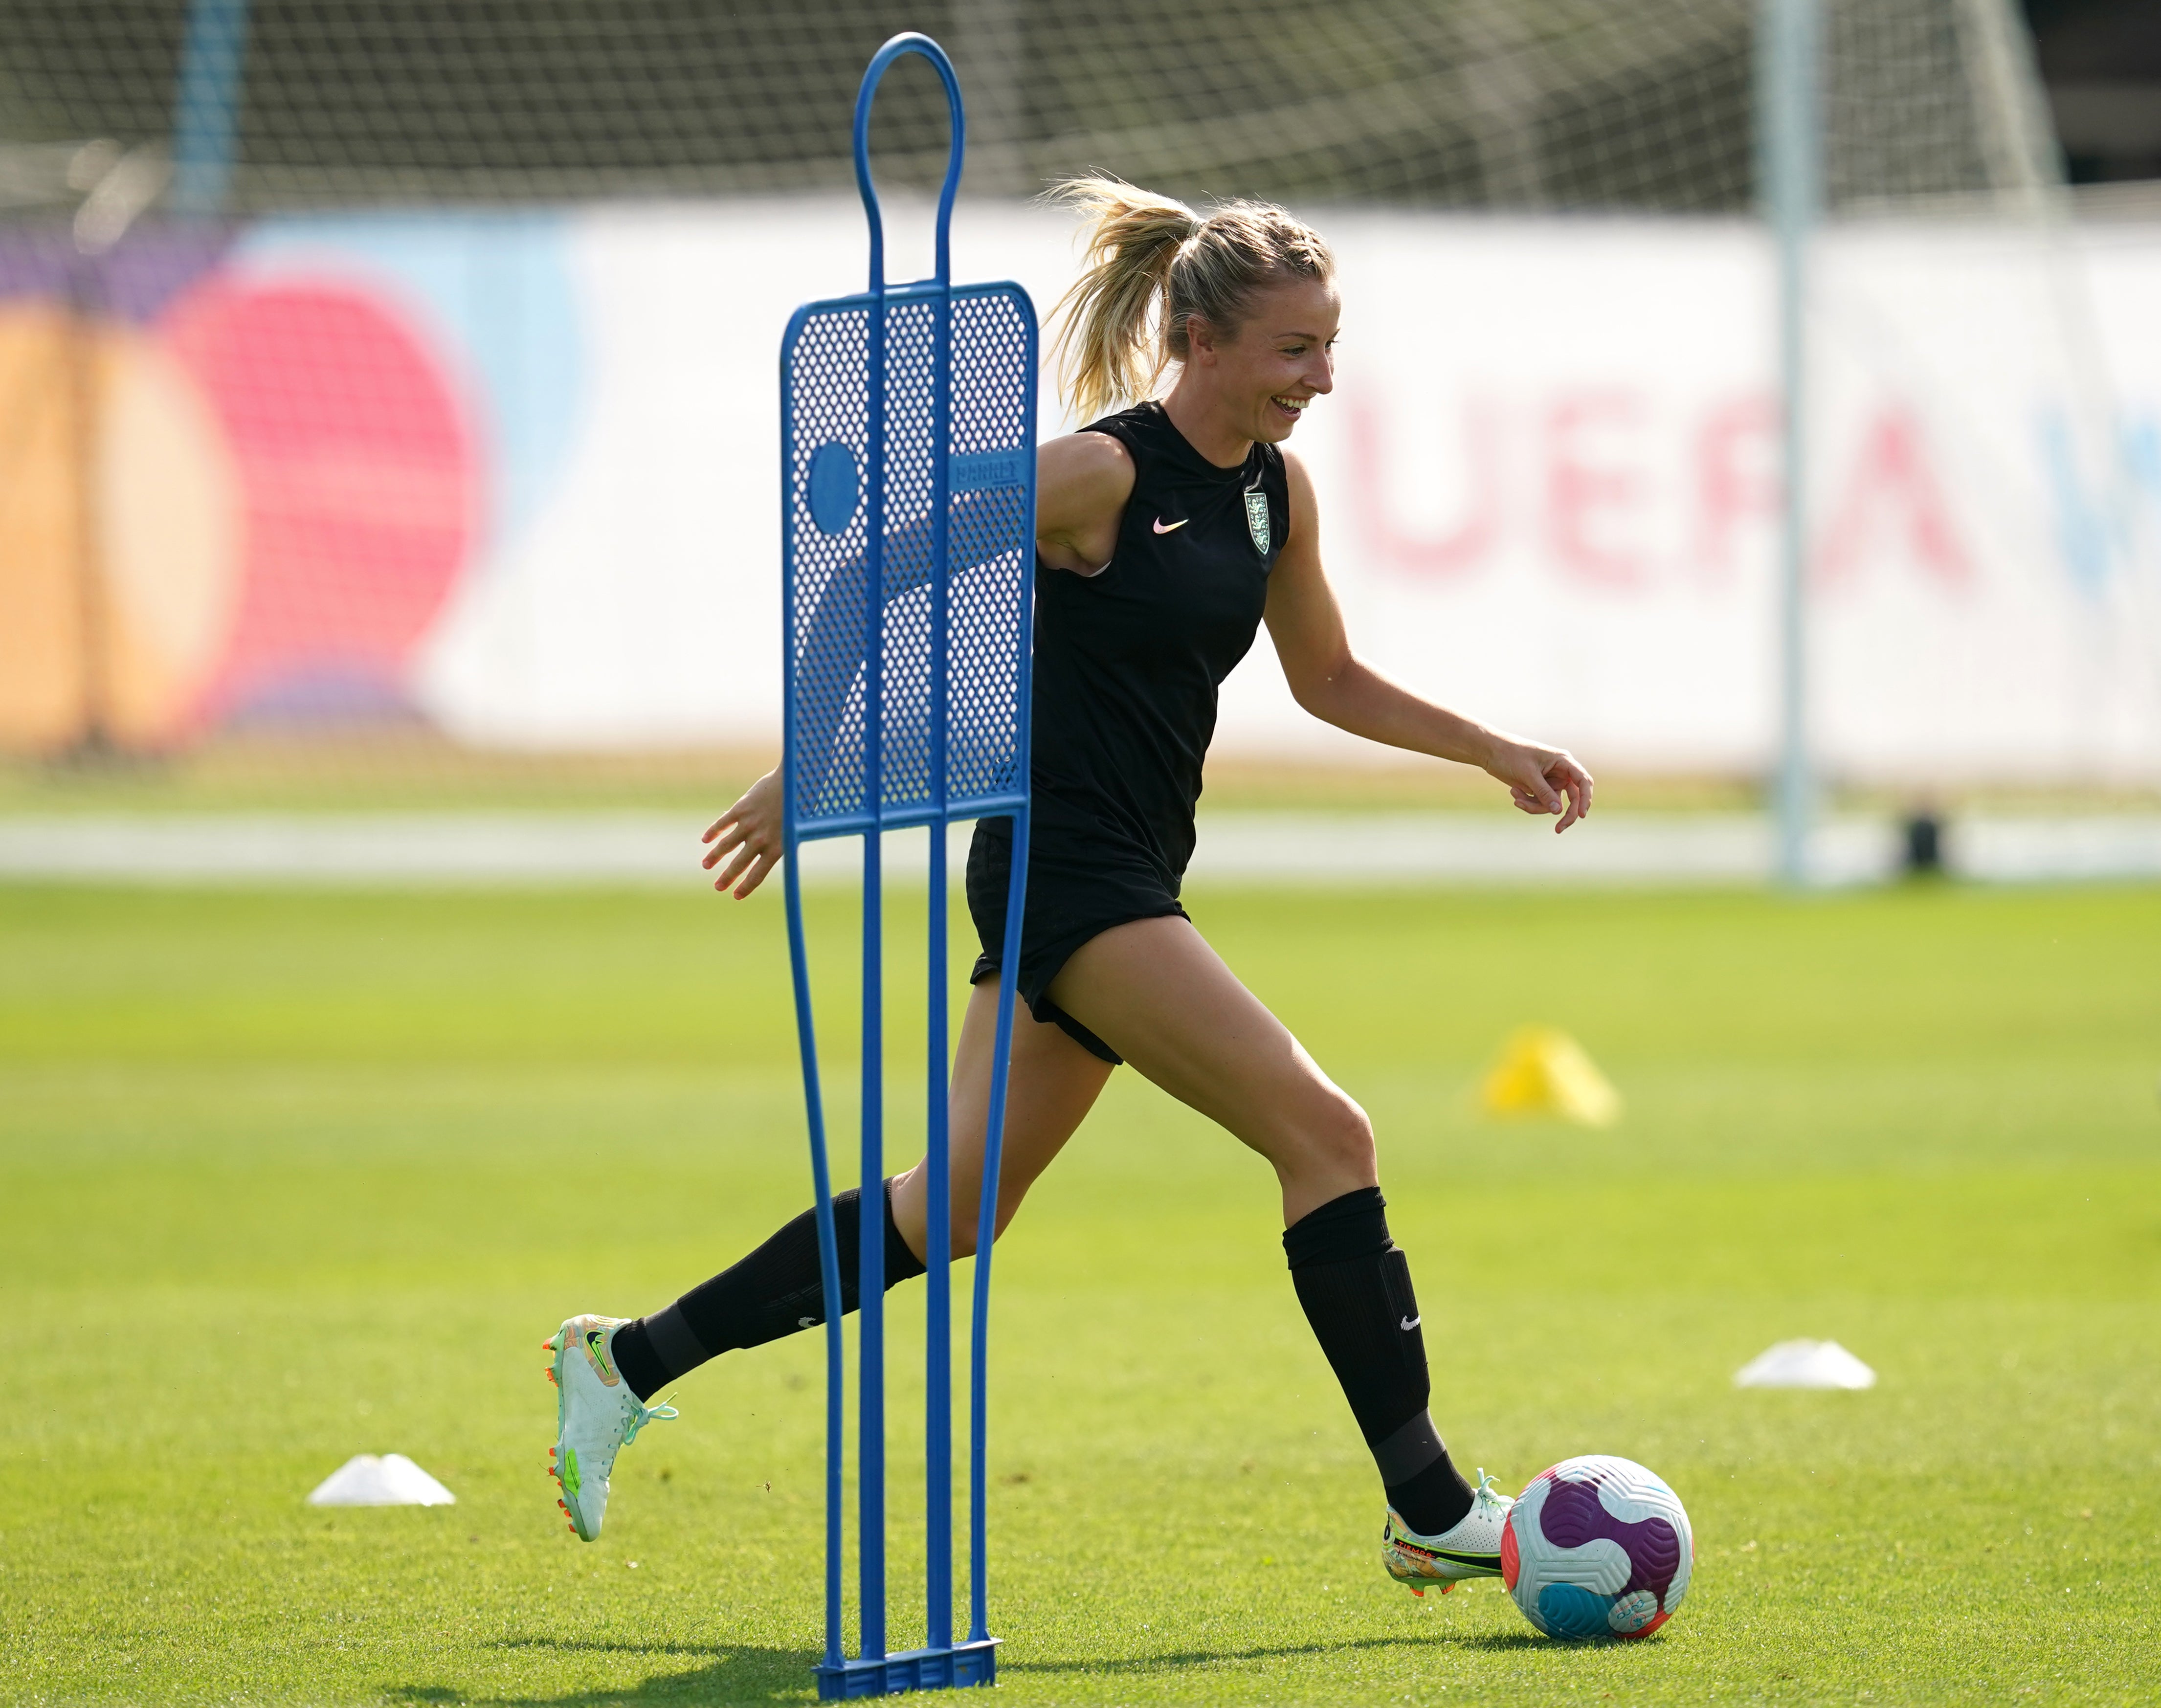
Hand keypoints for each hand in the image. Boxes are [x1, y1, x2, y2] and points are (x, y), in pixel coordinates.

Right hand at [701, 768, 784, 896]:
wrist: (795, 780)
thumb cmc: (799, 806)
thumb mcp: (793, 830)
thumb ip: (779, 842)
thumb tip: (766, 854)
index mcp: (777, 847)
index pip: (758, 874)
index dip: (746, 887)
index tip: (736, 896)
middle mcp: (761, 839)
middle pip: (739, 864)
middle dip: (727, 877)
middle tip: (718, 887)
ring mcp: (749, 824)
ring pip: (726, 845)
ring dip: (714, 857)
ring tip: (706, 866)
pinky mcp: (741, 809)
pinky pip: (722, 824)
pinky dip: (712, 832)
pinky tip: (706, 840)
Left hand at [1486, 737, 1593, 832]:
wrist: (1491, 752)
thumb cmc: (1511, 756)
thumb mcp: (1528, 774)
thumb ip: (1543, 792)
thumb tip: (1558, 811)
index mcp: (1563, 761)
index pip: (1583, 781)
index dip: (1585, 798)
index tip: (1581, 815)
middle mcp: (1561, 772)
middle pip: (1574, 798)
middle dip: (1565, 814)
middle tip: (1558, 830)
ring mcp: (1551, 781)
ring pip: (1553, 804)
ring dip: (1535, 806)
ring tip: (1515, 797)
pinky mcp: (1540, 788)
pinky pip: (1541, 803)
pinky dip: (1528, 803)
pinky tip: (1514, 793)